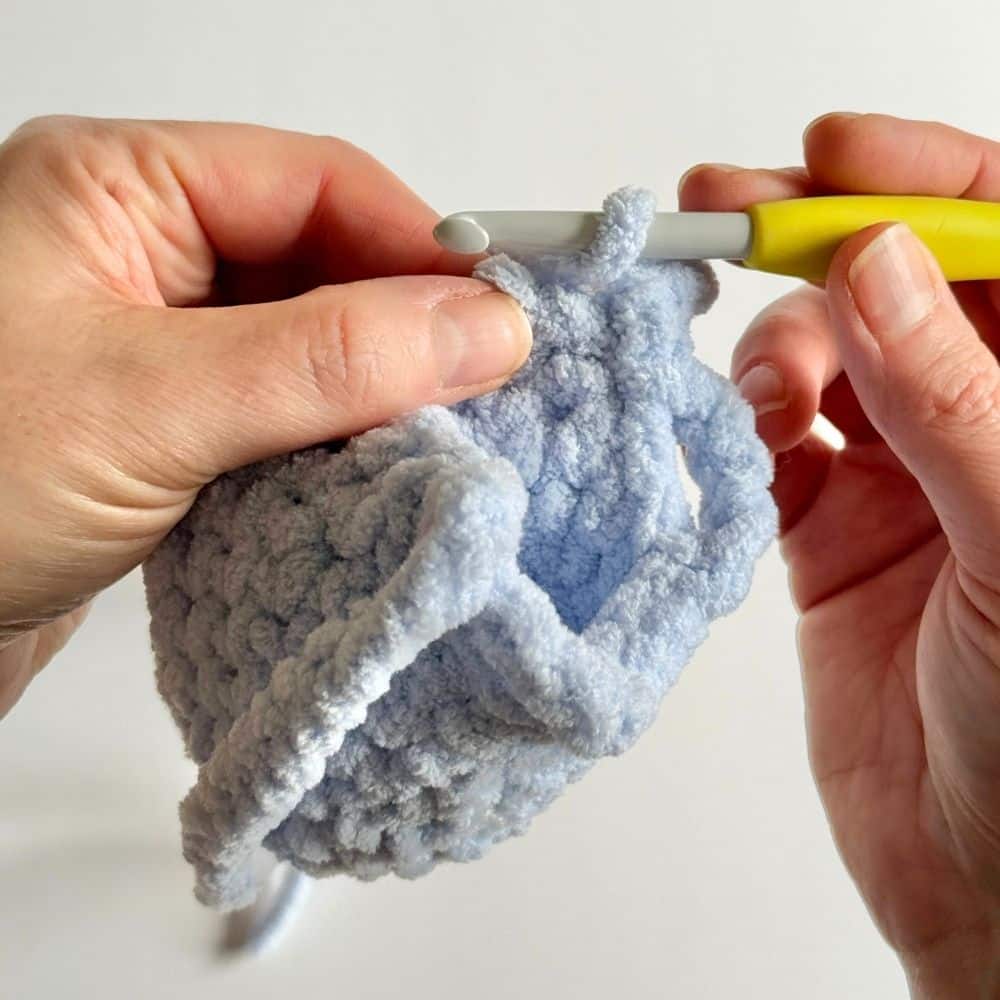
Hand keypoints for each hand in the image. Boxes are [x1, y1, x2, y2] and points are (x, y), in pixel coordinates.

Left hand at [0, 116, 531, 717]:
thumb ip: (328, 360)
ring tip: (440, 440)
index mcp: (119, 191)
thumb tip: (480, 328)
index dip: (417, 245)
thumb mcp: (154, 402)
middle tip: (484, 388)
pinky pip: (285, 414)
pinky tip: (370, 478)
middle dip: (405, 326)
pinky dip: (335, 445)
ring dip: (374, 395)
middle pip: (324, 261)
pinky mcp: (172, 425)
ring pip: (312, 345)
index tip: (496, 316)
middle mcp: (143, 257)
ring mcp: (160, 345)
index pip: (316, 185)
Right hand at [682, 113, 999, 995]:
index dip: (928, 188)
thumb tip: (873, 266)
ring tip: (758, 368)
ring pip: (827, 359)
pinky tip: (739, 425)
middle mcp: (987, 428)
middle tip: (733, 212)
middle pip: (900, 289)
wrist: (980, 887)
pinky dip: (746, 424)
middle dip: (820, 240)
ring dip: (779, 341)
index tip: (836, 161)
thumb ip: (949, 399)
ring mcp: (907, 480)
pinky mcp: (832, 537)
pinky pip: (776, 447)